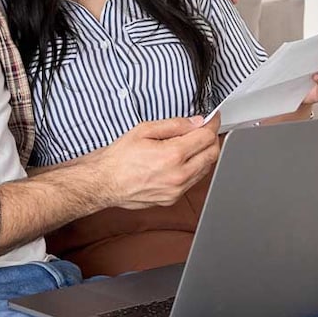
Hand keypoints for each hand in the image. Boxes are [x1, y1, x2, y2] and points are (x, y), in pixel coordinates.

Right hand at [94, 115, 220, 209]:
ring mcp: (177, 190)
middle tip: (205, 129)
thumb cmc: (119, 158)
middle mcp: (179, 175)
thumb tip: (195, 122)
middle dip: (212, 138)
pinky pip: (193, 181)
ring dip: (205, 153)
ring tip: (193, 143)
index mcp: (173, 155)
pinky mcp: (172, 199)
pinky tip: (184, 160)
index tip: (212, 117)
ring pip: (206, 169)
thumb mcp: (144, 130)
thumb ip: (174, 125)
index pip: (206, 137)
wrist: (104, 183)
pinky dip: (195, 168)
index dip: (212, 123)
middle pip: (212, 154)